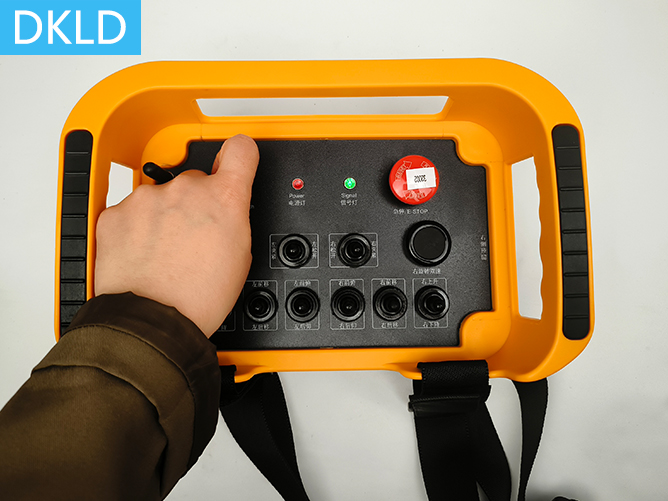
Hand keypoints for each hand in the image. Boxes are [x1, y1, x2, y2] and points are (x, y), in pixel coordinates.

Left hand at [94, 135, 259, 336]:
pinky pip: (130, 212)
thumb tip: (228, 208)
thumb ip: (234, 217)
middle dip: (194, 204)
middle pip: (194, 181)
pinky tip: (143, 255)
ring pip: (160, 198)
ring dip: (162, 218)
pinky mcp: (117, 213)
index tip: (234, 160)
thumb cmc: (198, 296)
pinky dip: (135, 229)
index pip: (241, 149)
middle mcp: (186, 190)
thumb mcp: (240, 256)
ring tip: (164, 254)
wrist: (153, 320)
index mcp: (224, 199)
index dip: (239, 155)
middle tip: (192, 238)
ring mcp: (147, 199)